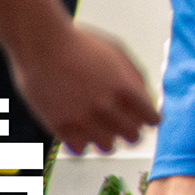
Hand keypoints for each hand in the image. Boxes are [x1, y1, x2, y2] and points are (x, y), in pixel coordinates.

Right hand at [11, 24, 156, 153]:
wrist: (44, 45)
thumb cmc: (83, 46)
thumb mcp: (118, 55)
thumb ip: (135, 79)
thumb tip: (147, 102)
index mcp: (126, 88)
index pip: (150, 118)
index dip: (150, 119)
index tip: (145, 119)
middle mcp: (107, 106)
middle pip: (132, 136)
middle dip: (132, 132)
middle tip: (124, 127)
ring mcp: (83, 118)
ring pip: (107, 147)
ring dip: (108, 140)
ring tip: (102, 131)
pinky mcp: (60, 126)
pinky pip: (80, 149)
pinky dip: (83, 143)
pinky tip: (81, 132)